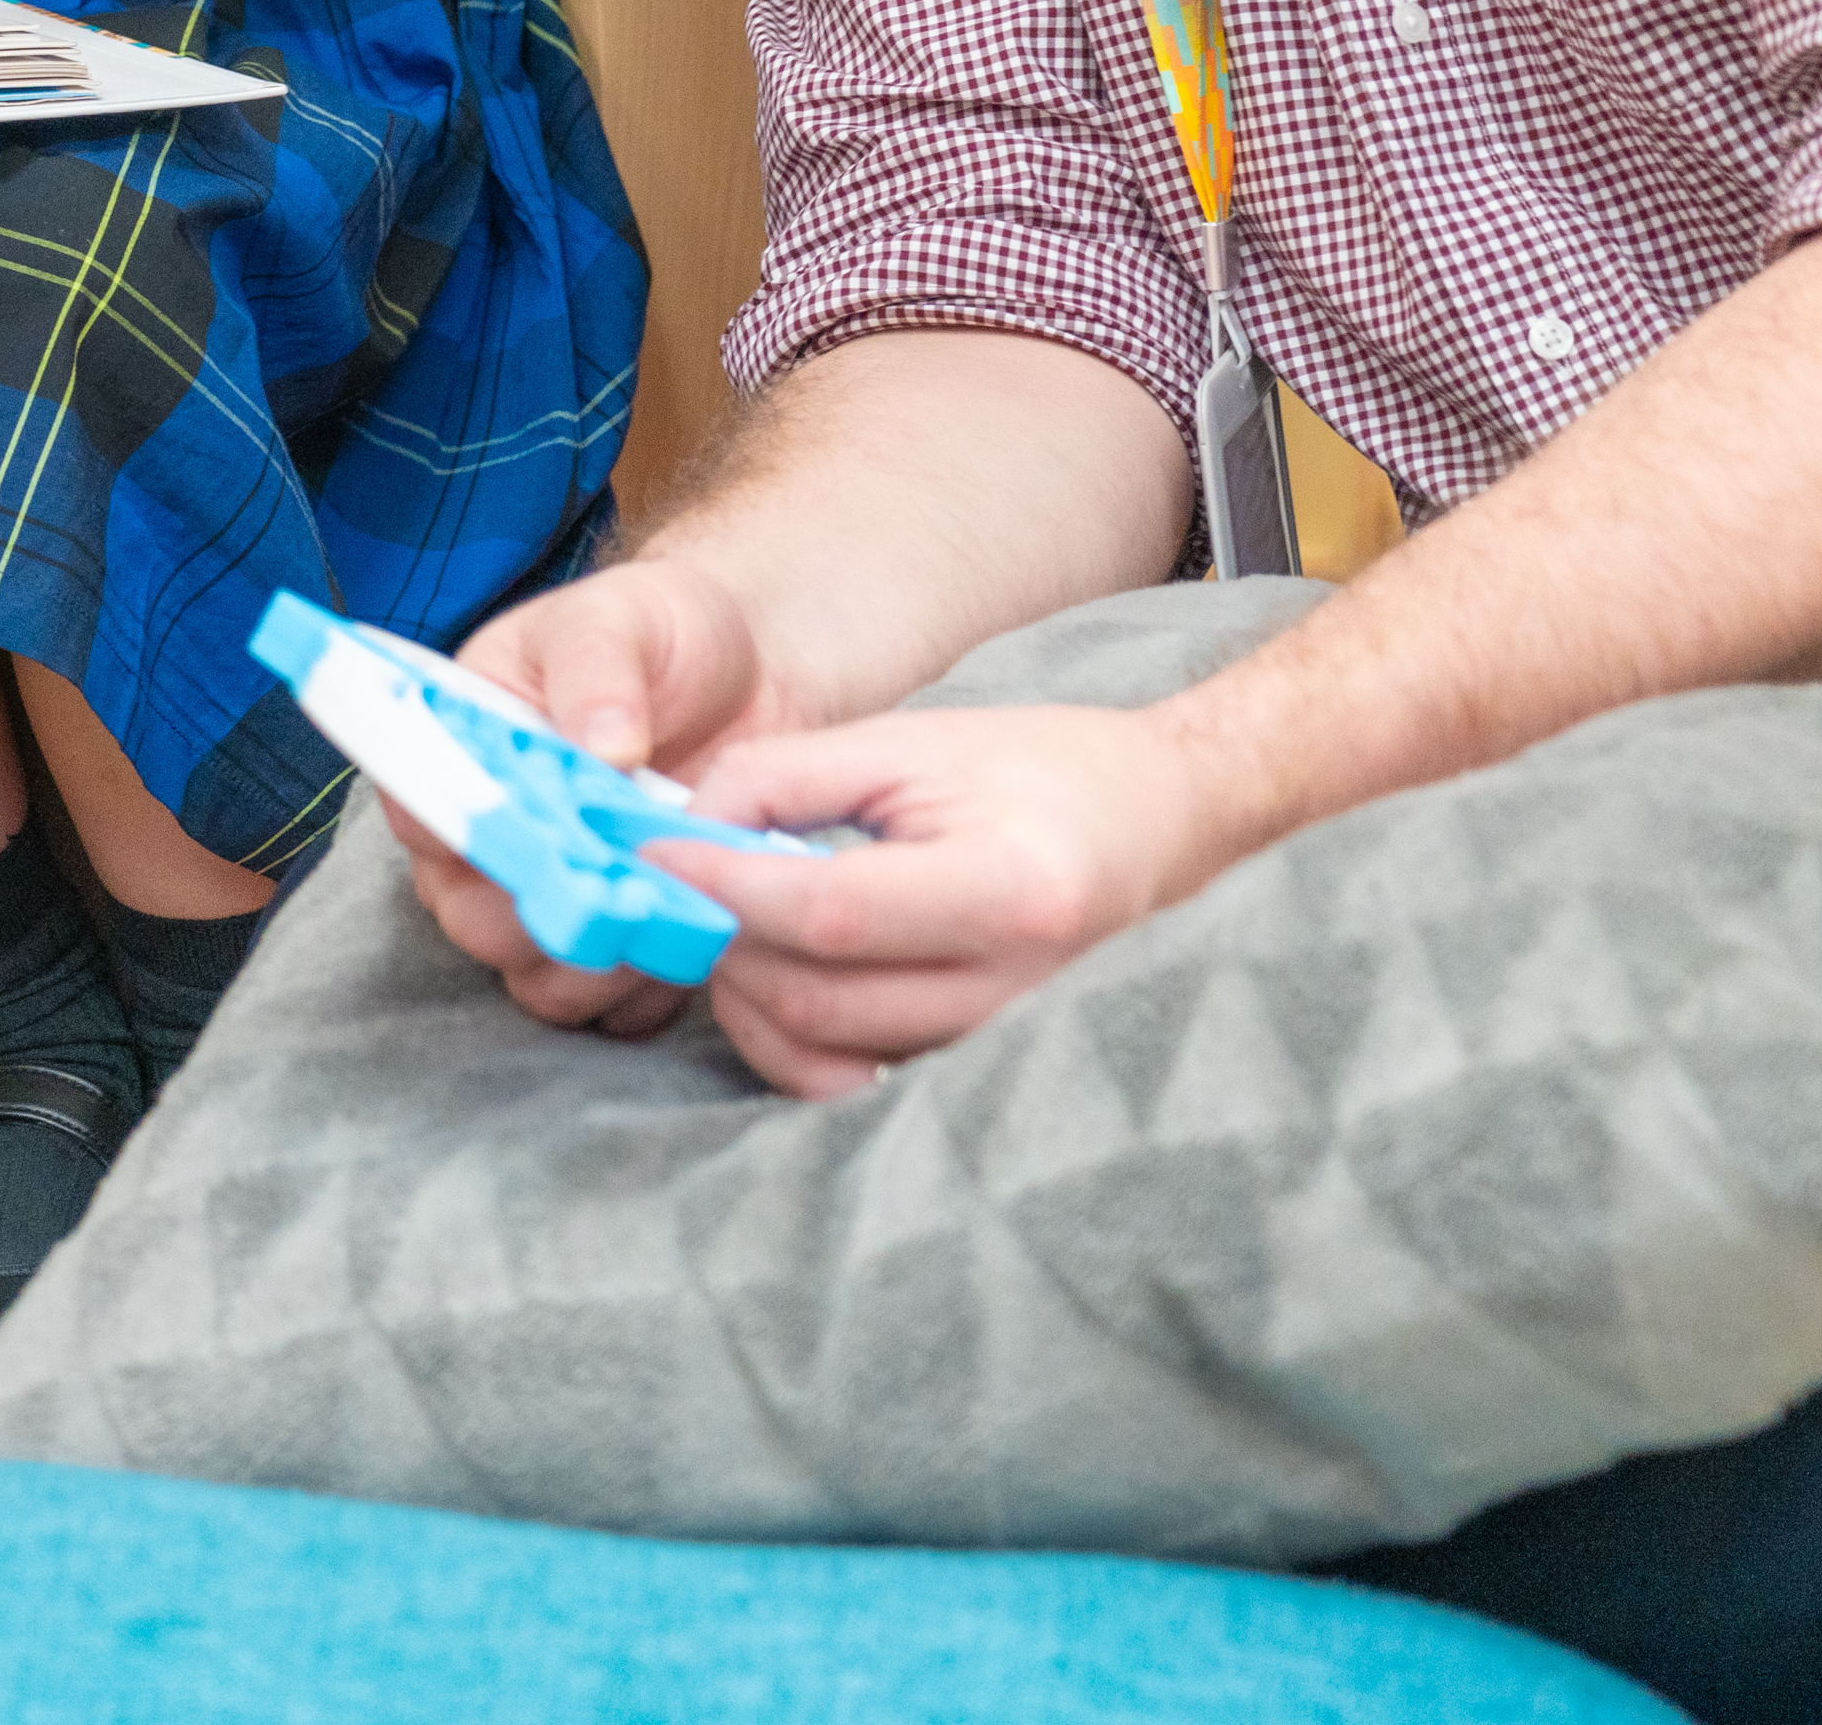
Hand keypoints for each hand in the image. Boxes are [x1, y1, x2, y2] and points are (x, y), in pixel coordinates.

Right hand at [392, 559, 790, 1039]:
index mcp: (462, 747)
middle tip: (622, 887)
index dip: (466, 838)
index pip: (421, 811)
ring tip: (665, 915)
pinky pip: (609, 1011)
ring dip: (595, 967)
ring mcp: (555, 896)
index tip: (540, 833)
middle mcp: (491, 836)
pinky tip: (692, 943)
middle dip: (542, 915)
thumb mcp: (623, 618)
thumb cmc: (665, 632)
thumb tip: (600, 749)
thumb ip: (597, 671)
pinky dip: (646, 993)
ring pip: (532, 978)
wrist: (758, 671)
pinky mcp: (618, 943)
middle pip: (469, 919)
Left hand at [661, 700, 1241, 1098]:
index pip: (832, 913)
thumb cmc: (1041, 769)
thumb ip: (788, 778)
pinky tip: (780, 971)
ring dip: (746, 997)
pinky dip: (792, 1036)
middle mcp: (1016, 988)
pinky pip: (854, 1079)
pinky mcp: (978, 1069)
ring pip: (822, 1056)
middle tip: (683, 888)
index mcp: (1013, 891)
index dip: (726, 888)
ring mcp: (1001, 1045)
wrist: (1164, 824)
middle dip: (723, 944)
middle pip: (815, 999)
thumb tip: (685, 829)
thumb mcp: (913, 741)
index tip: (657, 856)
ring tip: (734, 924)